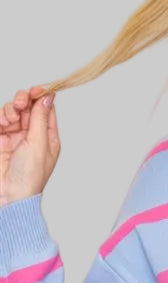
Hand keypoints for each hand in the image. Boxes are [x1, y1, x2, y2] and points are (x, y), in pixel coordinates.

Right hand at [0, 85, 60, 205]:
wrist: (9, 194)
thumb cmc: (29, 176)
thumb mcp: (39, 144)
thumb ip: (41, 118)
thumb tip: (48, 96)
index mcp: (48, 138)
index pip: (46, 110)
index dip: (42, 96)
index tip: (38, 89)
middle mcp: (32, 135)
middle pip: (29, 107)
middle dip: (24, 100)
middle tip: (21, 102)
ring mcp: (15, 136)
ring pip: (13, 111)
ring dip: (12, 108)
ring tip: (10, 118)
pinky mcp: (1, 138)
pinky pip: (1, 119)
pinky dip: (2, 116)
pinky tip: (4, 122)